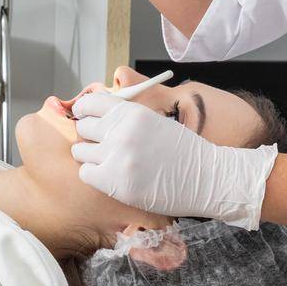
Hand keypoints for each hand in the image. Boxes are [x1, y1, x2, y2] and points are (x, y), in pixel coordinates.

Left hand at [71, 92, 277, 227]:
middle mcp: (121, 131)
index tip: (87, 119)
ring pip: (80, 152)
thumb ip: (125, 117)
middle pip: (82, 127)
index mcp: (131, 112)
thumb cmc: (182, 151)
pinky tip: (112, 176)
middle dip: (90, 136)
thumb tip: (94, 116)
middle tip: (103, 145)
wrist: (206, 178)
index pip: (89, 103)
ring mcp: (117, 156)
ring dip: (91, 156)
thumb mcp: (153, 121)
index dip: (85, 112)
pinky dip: (95, 175)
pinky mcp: (115, 182)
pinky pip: (86, 173)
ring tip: (109, 162)